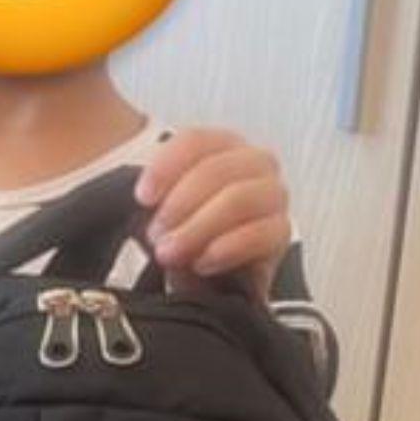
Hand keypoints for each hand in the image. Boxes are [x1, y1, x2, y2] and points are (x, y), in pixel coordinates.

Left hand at [133, 128, 291, 301]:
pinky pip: (262, 233)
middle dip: (179, 204)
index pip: (195, 141)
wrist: (204, 279)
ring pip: (239, 198)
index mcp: (220, 146)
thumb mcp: (158, 207)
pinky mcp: (280, 232)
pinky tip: (202, 262)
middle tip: (156, 234)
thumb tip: (139, 195)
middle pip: (217, 169)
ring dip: (198, 227)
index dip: (165, 167)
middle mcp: (252, 163)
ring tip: (171, 253)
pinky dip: (227, 248)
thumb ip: (150, 191)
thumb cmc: (183, 234)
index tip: (142, 197)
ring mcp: (271, 196)